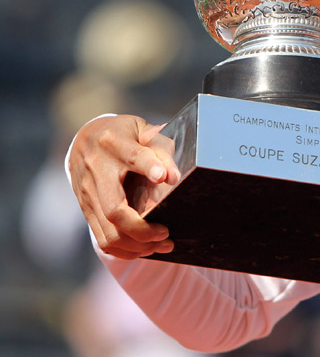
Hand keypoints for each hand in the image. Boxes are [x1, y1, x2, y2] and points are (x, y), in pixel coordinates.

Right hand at [68, 115, 179, 258]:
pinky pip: (103, 239)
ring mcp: (87, 193)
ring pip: (109, 232)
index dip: (149, 166)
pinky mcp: (85, 209)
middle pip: (115, 209)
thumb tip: (174, 178)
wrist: (84, 138)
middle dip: (143, 229)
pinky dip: (125, 251)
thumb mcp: (143, 131)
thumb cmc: (124, 134)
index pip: (132, 156)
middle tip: (166, 232)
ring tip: (163, 244)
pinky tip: (145, 248)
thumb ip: (160, 149)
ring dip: (138, 245)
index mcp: (114, 143)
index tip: (164, 177)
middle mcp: (96, 169)